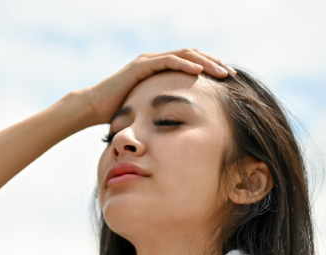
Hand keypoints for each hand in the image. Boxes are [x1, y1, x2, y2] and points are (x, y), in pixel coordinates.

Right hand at [76, 49, 233, 127]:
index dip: (211, 71)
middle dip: (214, 64)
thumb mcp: (147, 111)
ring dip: (206, 63)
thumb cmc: (117, 113)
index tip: (228, 83)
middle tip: (232, 75)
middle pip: (193, 56)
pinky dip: (185, 65)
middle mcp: (156, 60)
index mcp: (160, 70)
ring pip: (185, 55)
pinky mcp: (142, 65)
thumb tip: (180, 129)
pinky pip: (169, 61)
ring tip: (222, 73)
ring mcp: (149, 60)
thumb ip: (162, 112)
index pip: (192, 64)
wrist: (92, 109)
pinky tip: (200, 72)